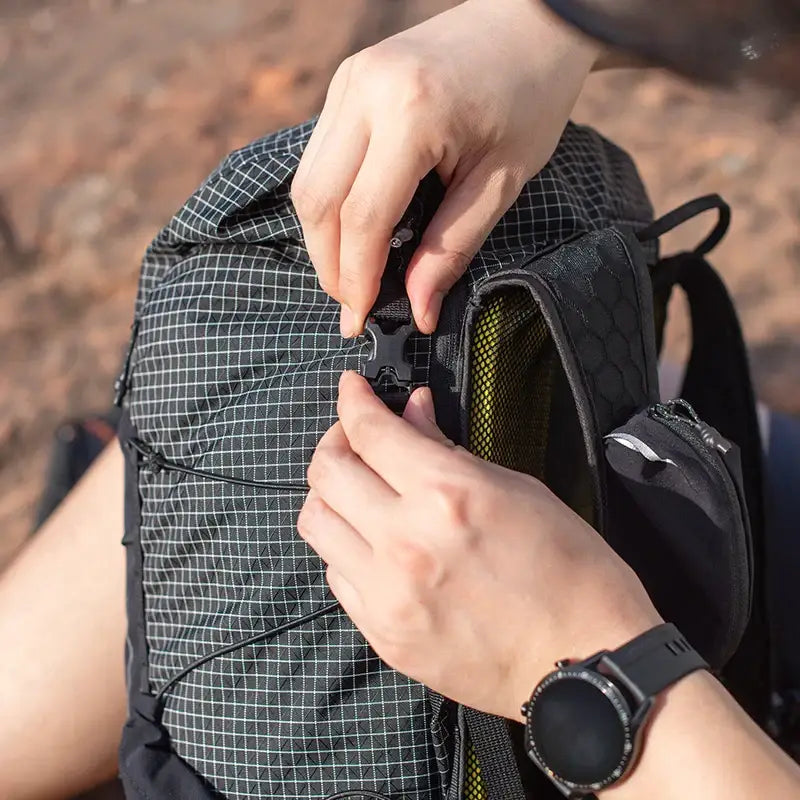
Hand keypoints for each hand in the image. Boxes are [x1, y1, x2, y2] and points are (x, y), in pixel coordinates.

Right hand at [292, 0, 598, 336]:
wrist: (530, 23)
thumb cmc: (529, 98)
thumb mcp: (502, 182)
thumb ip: (452, 248)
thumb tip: (419, 312)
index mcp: (412, 112)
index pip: (362, 217)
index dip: (357, 279)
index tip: (360, 321)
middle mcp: (366, 90)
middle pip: (317, 201)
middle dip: (329, 265)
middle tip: (353, 305)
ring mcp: (349, 80)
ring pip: (307, 181)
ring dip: (322, 238)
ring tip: (352, 275)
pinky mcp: (346, 81)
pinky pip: (318, 157)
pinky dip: (329, 204)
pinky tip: (353, 231)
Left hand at [298, 373, 660, 719]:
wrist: (585, 663)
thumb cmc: (571, 574)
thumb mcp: (519, 491)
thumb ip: (450, 451)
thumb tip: (414, 414)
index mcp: (447, 494)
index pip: (370, 431)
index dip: (354, 400)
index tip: (352, 388)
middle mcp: (406, 541)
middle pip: (326, 472)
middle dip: (335, 440)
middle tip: (355, 437)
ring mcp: (388, 592)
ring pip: (316, 523)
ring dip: (332, 494)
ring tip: (359, 490)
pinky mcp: (383, 633)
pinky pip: (335, 575)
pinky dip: (346, 547)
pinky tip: (374, 542)